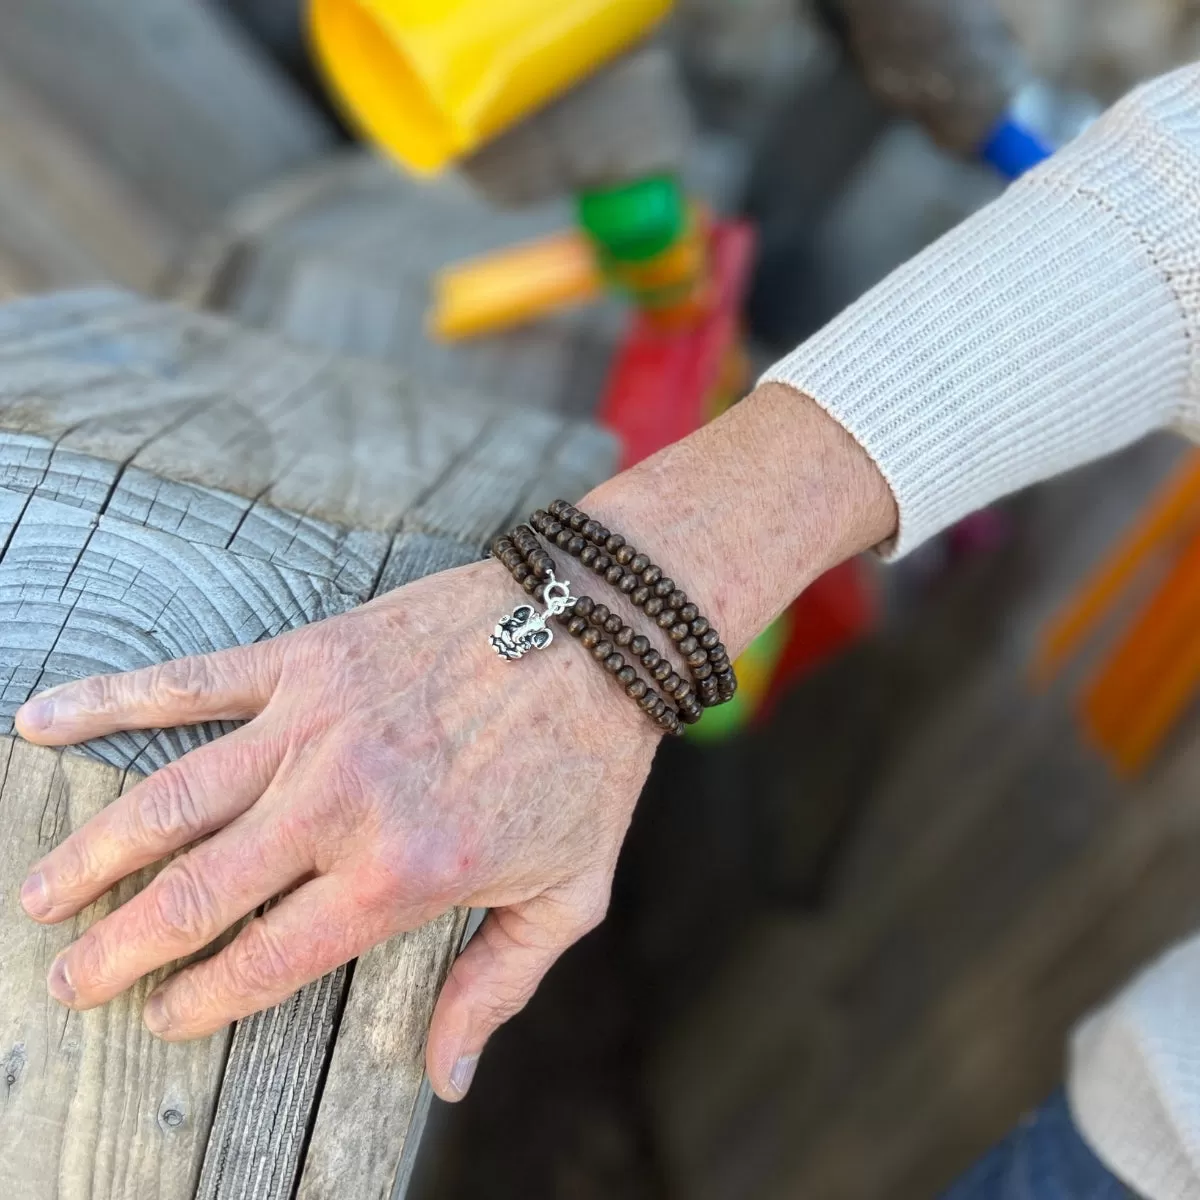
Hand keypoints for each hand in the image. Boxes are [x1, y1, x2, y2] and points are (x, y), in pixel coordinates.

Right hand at [15, 557, 658, 1100]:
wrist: (595, 631)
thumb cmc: (586, 764)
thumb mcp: (569, 894)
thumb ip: (499, 984)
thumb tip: (446, 1076)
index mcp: (402, 875)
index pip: (268, 960)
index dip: (202, 1001)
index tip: (163, 1019)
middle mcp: (341, 806)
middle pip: (196, 894)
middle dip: (119, 950)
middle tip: (72, 979)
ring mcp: (314, 725)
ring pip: (169, 801)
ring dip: (94, 854)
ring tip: (40, 895)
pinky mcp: (307, 658)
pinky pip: (190, 682)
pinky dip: (108, 699)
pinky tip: (42, 718)